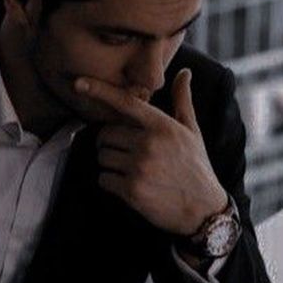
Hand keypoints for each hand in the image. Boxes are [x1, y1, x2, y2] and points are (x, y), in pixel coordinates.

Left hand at [74, 69, 227, 235]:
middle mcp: (149, 144)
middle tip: (124, 152)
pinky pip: (103, 179)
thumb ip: (182, 101)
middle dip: (109, 143)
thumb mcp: (192, 132)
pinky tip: (127, 185)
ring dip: (110, 164)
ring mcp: (139, 168)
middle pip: (105, 134)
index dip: (100, 91)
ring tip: (130, 170)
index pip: (125, 102)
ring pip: (102, 157)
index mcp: (162, 126)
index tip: (79, 83)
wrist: (203, 210)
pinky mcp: (132, 191)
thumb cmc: (196, 167)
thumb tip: (184, 72)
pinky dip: (110, 182)